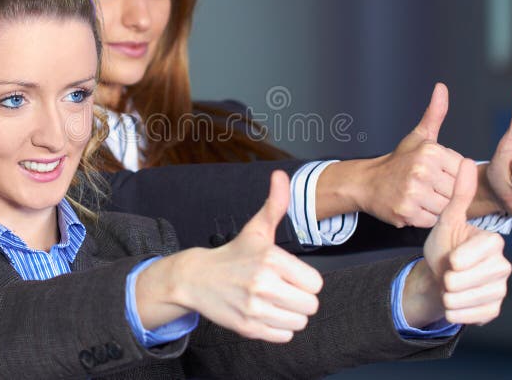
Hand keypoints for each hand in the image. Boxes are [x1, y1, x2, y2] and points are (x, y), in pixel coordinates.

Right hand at [139, 171, 323, 342]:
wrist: (196, 278)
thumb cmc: (233, 254)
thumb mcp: (256, 229)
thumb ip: (276, 204)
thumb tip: (280, 175)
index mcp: (271, 259)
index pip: (315, 283)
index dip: (305, 280)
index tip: (290, 274)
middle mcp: (263, 284)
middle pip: (310, 305)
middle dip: (300, 298)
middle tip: (283, 289)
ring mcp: (254, 308)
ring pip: (299, 323)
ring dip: (290, 314)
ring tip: (274, 301)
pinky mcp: (247, 328)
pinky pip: (284, 336)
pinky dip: (278, 328)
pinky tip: (265, 313)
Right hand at [346, 83, 462, 227]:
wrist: (367, 183)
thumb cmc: (398, 162)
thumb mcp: (419, 137)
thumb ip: (435, 114)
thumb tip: (442, 87)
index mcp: (430, 151)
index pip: (463, 172)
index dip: (451, 176)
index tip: (435, 174)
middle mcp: (422, 170)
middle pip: (455, 191)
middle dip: (444, 193)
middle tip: (428, 188)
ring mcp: (413, 193)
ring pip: (445, 208)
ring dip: (436, 207)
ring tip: (421, 197)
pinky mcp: (406, 212)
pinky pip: (431, 221)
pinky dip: (425, 218)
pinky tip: (414, 207)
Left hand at [408, 159, 511, 326]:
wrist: (437, 277)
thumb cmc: (443, 246)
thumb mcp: (446, 220)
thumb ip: (459, 194)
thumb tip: (467, 161)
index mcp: (494, 243)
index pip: (470, 256)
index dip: (454, 259)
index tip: (450, 256)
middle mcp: (503, 266)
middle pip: (463, 279)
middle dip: (447, 277)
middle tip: (448, 271)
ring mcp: (500, 290)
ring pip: (463, 298)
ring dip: (447, 294)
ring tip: (448, 284)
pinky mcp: (493, 310)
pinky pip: (466, 315)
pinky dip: (452, 309)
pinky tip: (453, 300)